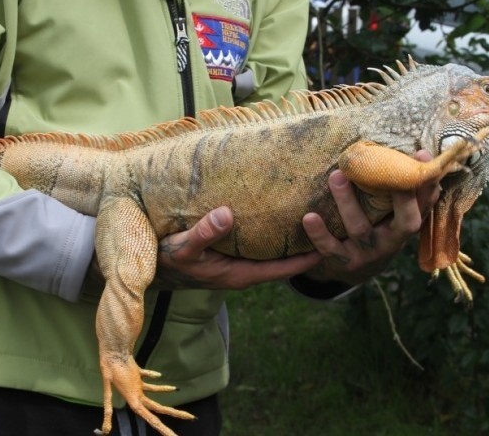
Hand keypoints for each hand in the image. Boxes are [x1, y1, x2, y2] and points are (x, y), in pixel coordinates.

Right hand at [152, 207, 321, 289]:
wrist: (151, 268)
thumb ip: (204, 232)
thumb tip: (227, 215)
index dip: (310, 256)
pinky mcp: (234, 256)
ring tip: (319, 216)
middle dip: (310, 246)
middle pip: (286, 262)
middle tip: (337, 223)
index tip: (334, 240)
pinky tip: (285, 216)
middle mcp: (246, 271)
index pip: (285, 269)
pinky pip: (263, 247)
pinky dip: (278, 235)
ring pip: (276, 255)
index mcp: (240, 274)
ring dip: (295, 239)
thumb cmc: (168, 259)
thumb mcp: (184, 246)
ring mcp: (240, 265)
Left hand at [301, 150, 439, 285]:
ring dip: (348, 202)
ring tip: (336, 176)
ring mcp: (367, 254)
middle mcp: (391, 243)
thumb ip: (408, 193)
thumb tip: (425, 158)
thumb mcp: (395, 218)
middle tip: (384, 166)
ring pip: (360, 228)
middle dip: (401, 196)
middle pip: (405, 222)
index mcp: (405, 228)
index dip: (426, 184)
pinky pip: (330, 249)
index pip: (424, 205)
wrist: (354, 271)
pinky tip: (309, 217)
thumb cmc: (378, 231)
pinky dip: (319, 234)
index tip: (421, 155)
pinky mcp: (343, 262)